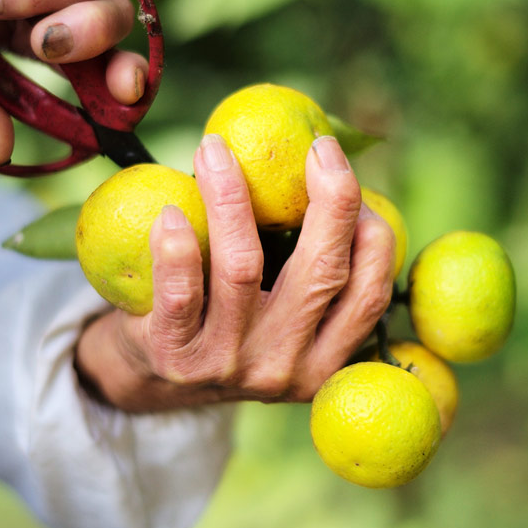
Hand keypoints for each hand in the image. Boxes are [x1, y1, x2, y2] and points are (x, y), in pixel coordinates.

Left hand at [75, 135, 396, 411]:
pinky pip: (181, 294)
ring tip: (214, 150)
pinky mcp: (178, 359)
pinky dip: (177, 247)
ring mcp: (231, 365)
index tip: (353, 180)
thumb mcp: (286, 319)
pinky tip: (172, 211)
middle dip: (332, 199)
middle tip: (320, 147)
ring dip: (230, 197)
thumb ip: (315, 270)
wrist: (155, 380)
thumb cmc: (232, 324)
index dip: (373, 230)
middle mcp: (287, 367)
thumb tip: (341, 173)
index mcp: (327, 360)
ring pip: (243, 268)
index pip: (371, 293)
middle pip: (322, 273)